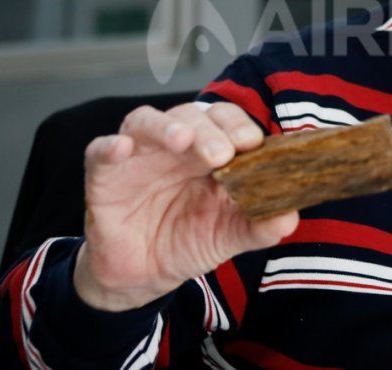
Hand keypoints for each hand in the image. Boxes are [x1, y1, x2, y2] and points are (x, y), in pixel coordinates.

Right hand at [73, 102, 297, 311]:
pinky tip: (122, 149)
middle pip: (192, 115)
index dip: (239, 125)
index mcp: (209, 150)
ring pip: (146, 121)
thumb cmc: (189, 240)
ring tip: (183, 141)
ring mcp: (138, 156)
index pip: (226, 120)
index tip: (253, 143)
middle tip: (223, 154)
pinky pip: (100, 151)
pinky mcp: (104, 176)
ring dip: (165, 127)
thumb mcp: (229, 236)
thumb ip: (260, 225)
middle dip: (210, 130)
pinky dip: (109, 146)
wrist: (144, 276)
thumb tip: (291, 217)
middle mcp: (175, 146)